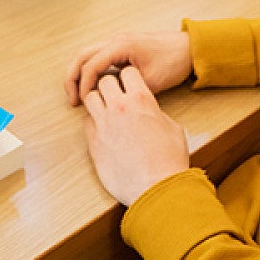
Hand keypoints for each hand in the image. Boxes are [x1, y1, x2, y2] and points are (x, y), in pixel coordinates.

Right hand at [65, 30, 192, 105]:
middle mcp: (116, 40)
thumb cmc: (173, 62)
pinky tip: (93, 86)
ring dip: (80, 73)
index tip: (82, 102)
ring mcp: (119, 41)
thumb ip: (126, 90)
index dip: (83, 86)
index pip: (91, 65)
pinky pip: (99, 56)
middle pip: (82, 56)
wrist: (190, 49)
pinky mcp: (123, 47)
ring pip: (88, 55)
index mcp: (121, 45)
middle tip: (72, 99)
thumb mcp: (150, 82)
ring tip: (79, 95)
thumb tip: (109, 101)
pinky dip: (91, 70)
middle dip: (73, 78)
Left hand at [83, 65, 189, 205]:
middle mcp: (119, 107)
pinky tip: (104, 131)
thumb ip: (157, 114)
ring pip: (90, 98)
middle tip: (116, 96)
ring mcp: (103, 125)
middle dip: (110, 86)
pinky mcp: (93, 143)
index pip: (128, 72)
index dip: (130, 78)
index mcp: (141, 99)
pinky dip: (93, 122)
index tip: (131, 85)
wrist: (156, 187)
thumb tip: (152, 114)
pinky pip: (86, 123)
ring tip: (107, 111)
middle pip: (104, 81)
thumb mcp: (173, 128)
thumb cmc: (169, 160)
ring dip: (98, 101)